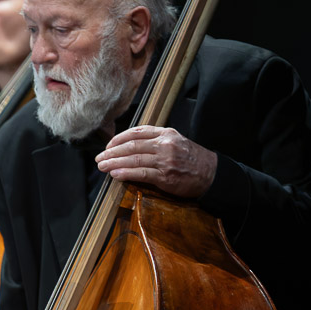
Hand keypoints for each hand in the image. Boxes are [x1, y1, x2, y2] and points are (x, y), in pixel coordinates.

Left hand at [95, 126, 217, 198]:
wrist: (211, 173)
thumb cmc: (191, 158)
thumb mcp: (176, 141)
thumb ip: (155, 140)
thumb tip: (130, 145)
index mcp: (166, 133)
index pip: (137, 132)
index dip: (118, 139)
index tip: (108, 146)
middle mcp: (165, 145)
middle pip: (131, 146)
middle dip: (112, 152)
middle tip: (99, 158)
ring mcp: (165, 160)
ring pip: (134, 160)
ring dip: (114, 163)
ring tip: (102, 166)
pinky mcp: (165, 176)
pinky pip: (141, 174)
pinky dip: (125, 174)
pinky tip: (115, 174)